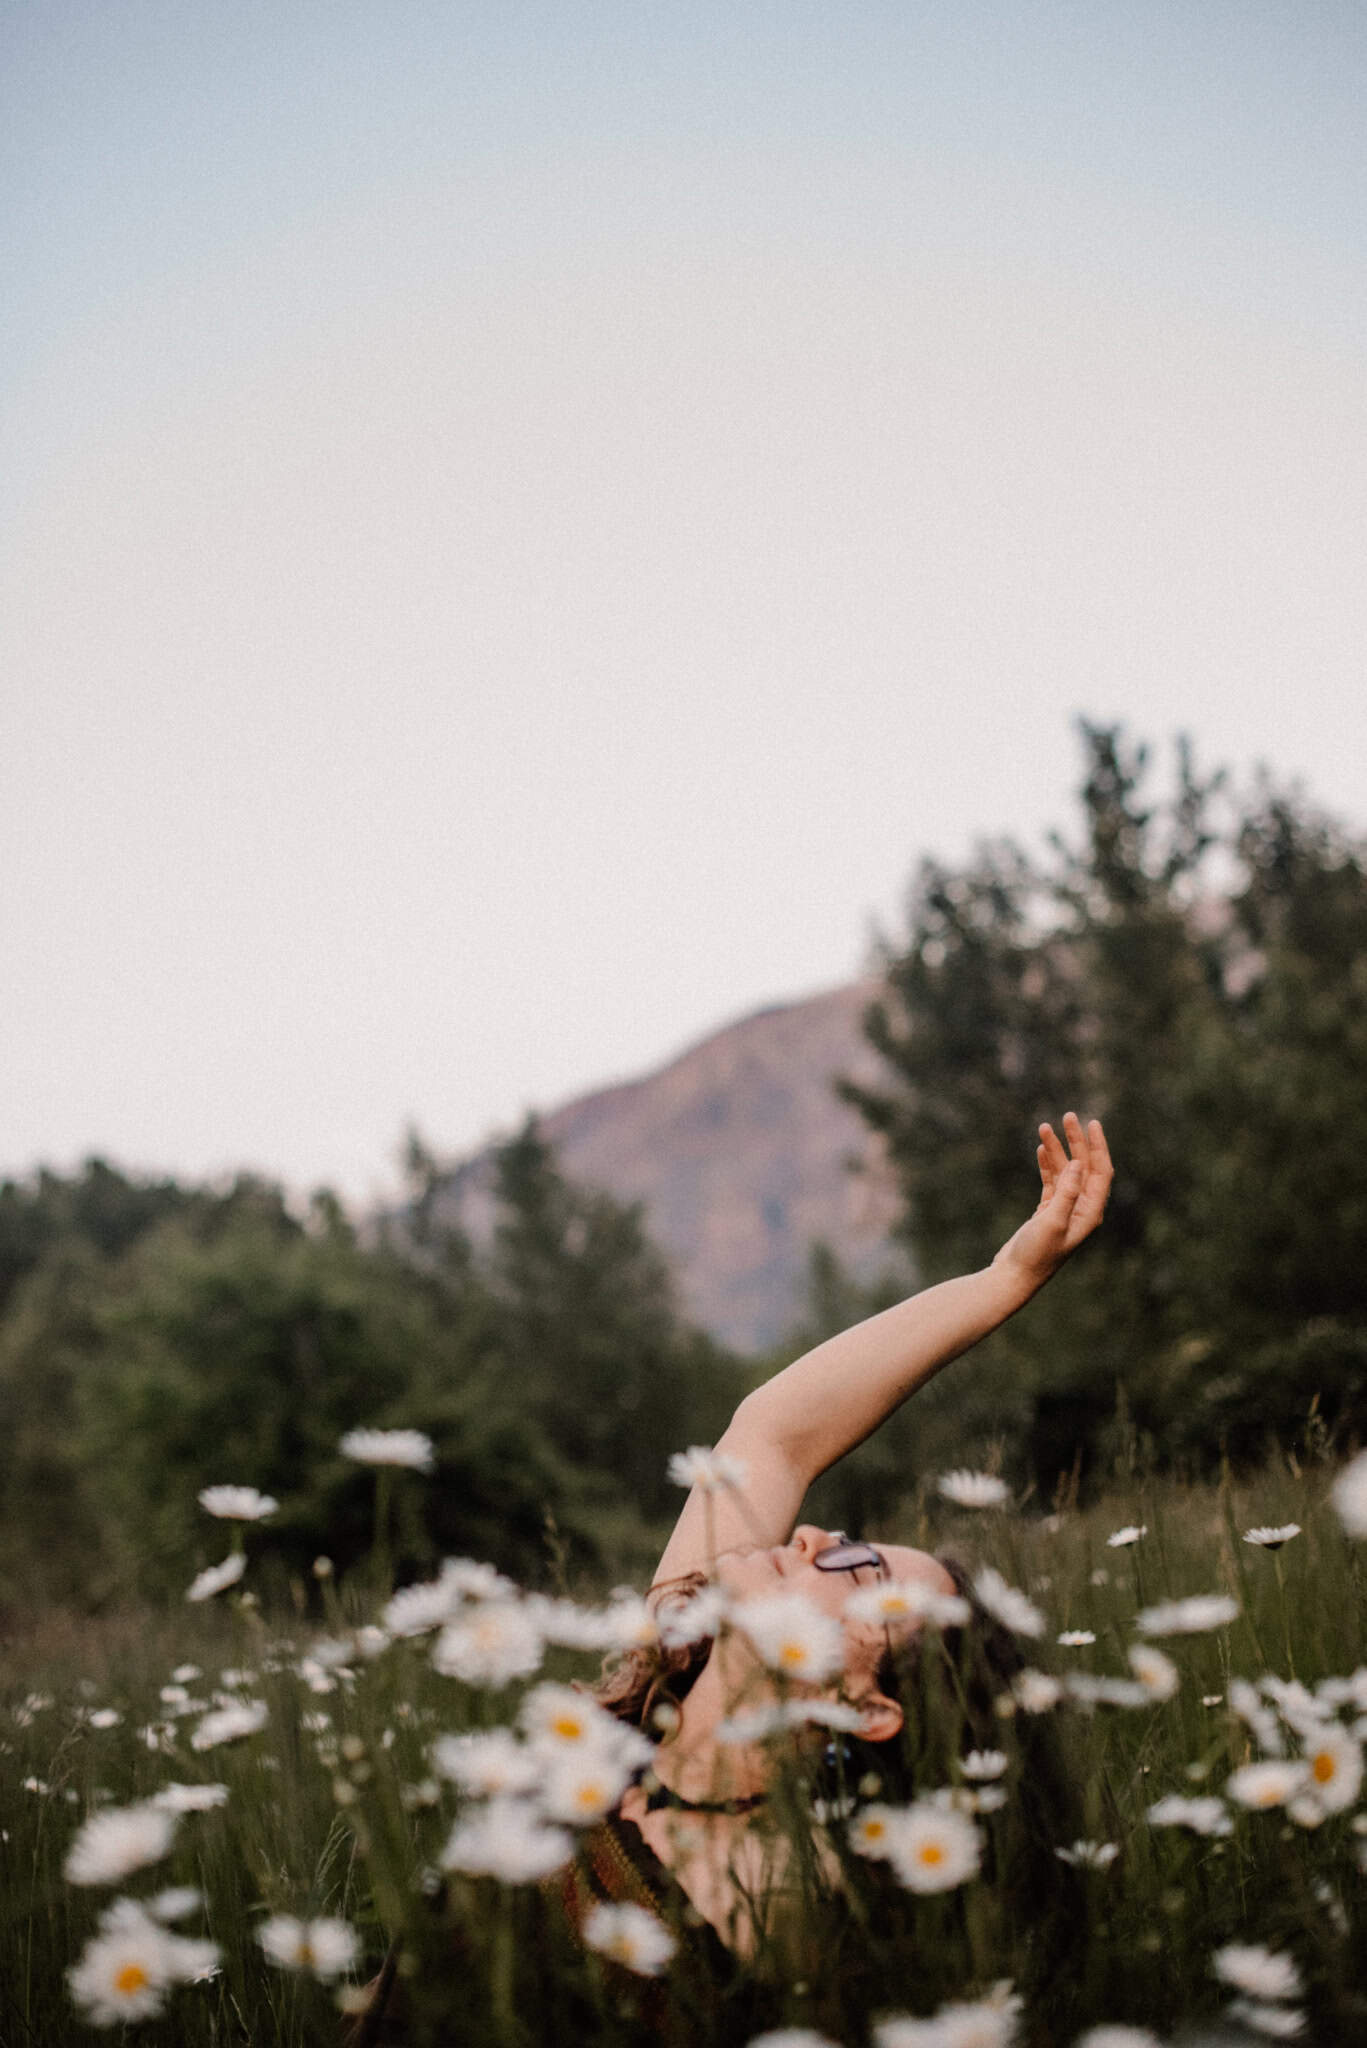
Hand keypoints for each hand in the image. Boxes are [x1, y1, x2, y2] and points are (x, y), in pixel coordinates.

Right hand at [992, 1112, 1112, 1290]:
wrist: (1014, 1276)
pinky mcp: (1047, 1212)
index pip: (1101, 1171)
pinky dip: (1046, 1164)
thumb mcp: (1052, 1221)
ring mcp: (1064, 1210)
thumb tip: (1077, 1164)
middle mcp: (1081, 1209)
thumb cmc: (1036, 1254)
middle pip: (1084, 1167)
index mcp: (1090, 1212)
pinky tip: (1040, 1149)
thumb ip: (1067, 1192)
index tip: (1091, 1123)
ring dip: (1056, 1150)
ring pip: (1065, 1171)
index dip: (1098, 1146)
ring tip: (1044, 1127)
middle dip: (1076, 1141)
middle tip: (1067, 1116)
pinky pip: (1051, 1181)